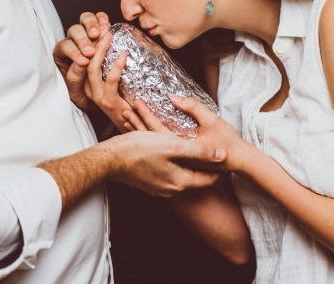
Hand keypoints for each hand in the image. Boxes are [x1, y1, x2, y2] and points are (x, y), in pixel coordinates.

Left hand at [53, 12, 109, 110]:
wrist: (95, 93)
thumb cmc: (81, 92)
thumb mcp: (75, 91)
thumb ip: (75, 78)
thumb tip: (81, 64)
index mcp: (61, 54)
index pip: (64, 47)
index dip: (74, 52)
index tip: (84, 61)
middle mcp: (72, 41)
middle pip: (74, 31)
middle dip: (83, 40)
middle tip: (92, 51)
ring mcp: (86, 33)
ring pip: (84, 20)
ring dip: (92, 25)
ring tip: (101, 34)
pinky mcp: (99, 30)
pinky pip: (98, 18)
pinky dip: (102, 19)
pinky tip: (107, 25)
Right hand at [85, 28, 135, 131]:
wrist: (133, 126)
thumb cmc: (127, 103)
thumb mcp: (117, 83)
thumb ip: (114, 67)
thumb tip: (121, 44)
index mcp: (89, 82)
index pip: (85, 58)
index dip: (90, 41)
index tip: (100, 27)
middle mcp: (89, 88)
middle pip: (85, 59)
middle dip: (93, 41)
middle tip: (103, 28)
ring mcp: (97, 95)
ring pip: (93, 67)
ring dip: (101, 49)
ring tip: (109, 36)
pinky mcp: (108, 101)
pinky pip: (110, 79)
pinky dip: (117, 65)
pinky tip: (123, 55)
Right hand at [104, 130, 226, 196]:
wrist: (109, 159)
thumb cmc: (139, 150)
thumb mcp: (173, 146)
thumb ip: (199, 151)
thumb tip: (222, 155)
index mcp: (180, 181)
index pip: (209, 178)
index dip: (218, 167)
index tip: (224, 157)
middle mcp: (171, 189)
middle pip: (194, 176)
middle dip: (200, 161)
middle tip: (208, 149)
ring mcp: (158, 187)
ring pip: (178, 172)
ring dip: (183, 159)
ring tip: (186, 145)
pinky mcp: (148, 182)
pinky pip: (165, 171)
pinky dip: (169, 161)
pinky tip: (165, 149)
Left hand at [125, 95, 251, 172]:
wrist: (240, 160)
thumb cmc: (228, 141)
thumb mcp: (212, 120)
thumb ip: (193, 108)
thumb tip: (173, 96)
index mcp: (182, 148)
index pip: (157, 131)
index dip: (145, 117)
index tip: (135, 105)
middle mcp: (177, 159)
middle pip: (151, 140)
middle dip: (137, 125)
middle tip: (125, 111)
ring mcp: (179, 164)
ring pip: (154, 148)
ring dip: (140, 132)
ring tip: (127, 119)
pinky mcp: (182, 165)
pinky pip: (160, 153)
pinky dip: (149, 142)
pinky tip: (141, 133)